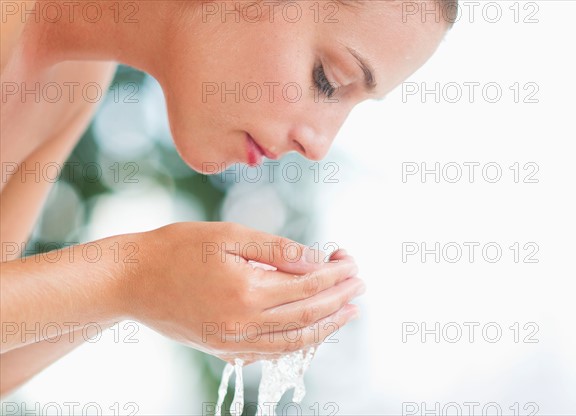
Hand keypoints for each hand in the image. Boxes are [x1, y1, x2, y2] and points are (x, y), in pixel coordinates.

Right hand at [121, 222, 364, 362]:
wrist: (131, 280)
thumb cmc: (177, 249)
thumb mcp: (228, 236)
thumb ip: (275, 250)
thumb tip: (317, 259)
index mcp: (247, 292)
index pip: (307, 285)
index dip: (334, 275)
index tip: (353, 263)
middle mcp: (244, 325)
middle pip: (307, 314)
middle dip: (338, 298)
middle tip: (360, 284)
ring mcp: (233, 342)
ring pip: (294, 340)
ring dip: (326, 325)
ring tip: (348, 312)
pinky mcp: (223, 349)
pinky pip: (271, 352)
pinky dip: (297, 343)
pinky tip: (310, 331)